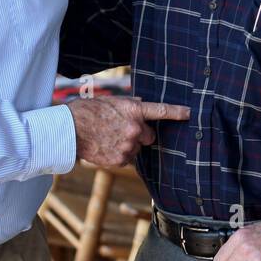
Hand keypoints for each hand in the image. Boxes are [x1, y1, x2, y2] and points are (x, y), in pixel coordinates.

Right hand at [67, 96, 189, 169]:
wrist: (69, 130)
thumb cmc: (87, 112)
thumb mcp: (110, 101)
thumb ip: (130, 104)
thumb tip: (142, 103)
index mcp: (133, 111)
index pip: (161, 110)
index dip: (178, 112)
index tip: (190, 113)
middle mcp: (134, 129)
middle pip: (150, 136)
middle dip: (141, 135)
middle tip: (122, 130)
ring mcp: (128, 146)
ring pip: (137, 149)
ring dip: (128, 145)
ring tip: (109, 138)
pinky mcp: (120, 159)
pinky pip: (126, 159)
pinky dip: (119, 155)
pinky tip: (105, 147)